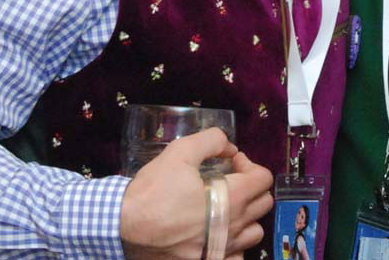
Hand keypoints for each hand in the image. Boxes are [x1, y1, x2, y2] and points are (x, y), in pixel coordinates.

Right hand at [120, 128, 272, 259]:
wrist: (124, 226)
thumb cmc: (153, 190)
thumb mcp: (180, 151)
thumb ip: (211, 141)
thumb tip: (229, 147)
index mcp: (232, 198)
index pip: (264, 178)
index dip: (250, 165)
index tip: (231, 164)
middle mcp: (234, 226)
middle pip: (263, 204)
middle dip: (251, 187)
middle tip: (229, 181)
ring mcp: (222, 248)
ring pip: (254, 233)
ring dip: (247, 217)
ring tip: (226, 209)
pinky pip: (236, 257)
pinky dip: (233, 246)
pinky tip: (218, 236)